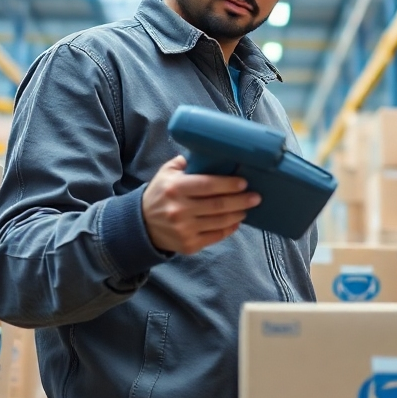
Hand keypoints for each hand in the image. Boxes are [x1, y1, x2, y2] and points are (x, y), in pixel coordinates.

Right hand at [141, 155, 260, 254]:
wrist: (141, 225)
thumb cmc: (159, 194)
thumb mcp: (166, 173)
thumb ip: (186, 162)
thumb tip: (210, 153)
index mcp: (175, 188)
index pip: (207, 185)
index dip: (228, 184)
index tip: (244, 183)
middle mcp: (179, 209)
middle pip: (218, 205)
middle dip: (240, 200)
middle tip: (255, 197)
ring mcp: (184, 229)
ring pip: (219, 221)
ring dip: (237, 214)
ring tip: (247, 208)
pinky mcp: (188, 245)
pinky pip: (215, 237)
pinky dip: (228, 229)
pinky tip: (236, 222)